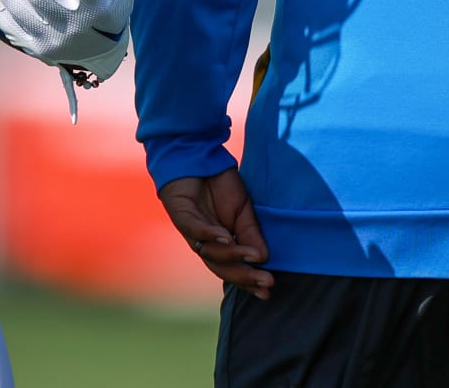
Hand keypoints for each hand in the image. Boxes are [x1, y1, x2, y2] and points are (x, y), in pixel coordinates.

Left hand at [158, 170, 273, 299]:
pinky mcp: (180, 213)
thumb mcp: (243, 211)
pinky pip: (193, 228)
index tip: (268, 292)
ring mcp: (191, 229)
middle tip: (266, 281)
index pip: (232, 268)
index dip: (249, 281)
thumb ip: (251, 233)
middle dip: (243, 275)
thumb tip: (263, 258)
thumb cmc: (220, 185)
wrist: (198, 156)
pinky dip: (209, 235)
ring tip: (252, 257)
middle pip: (221, 266)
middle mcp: (204, 241)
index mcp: (220, 244)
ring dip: (230, 256)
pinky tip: (225, 237)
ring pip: (208, 251)